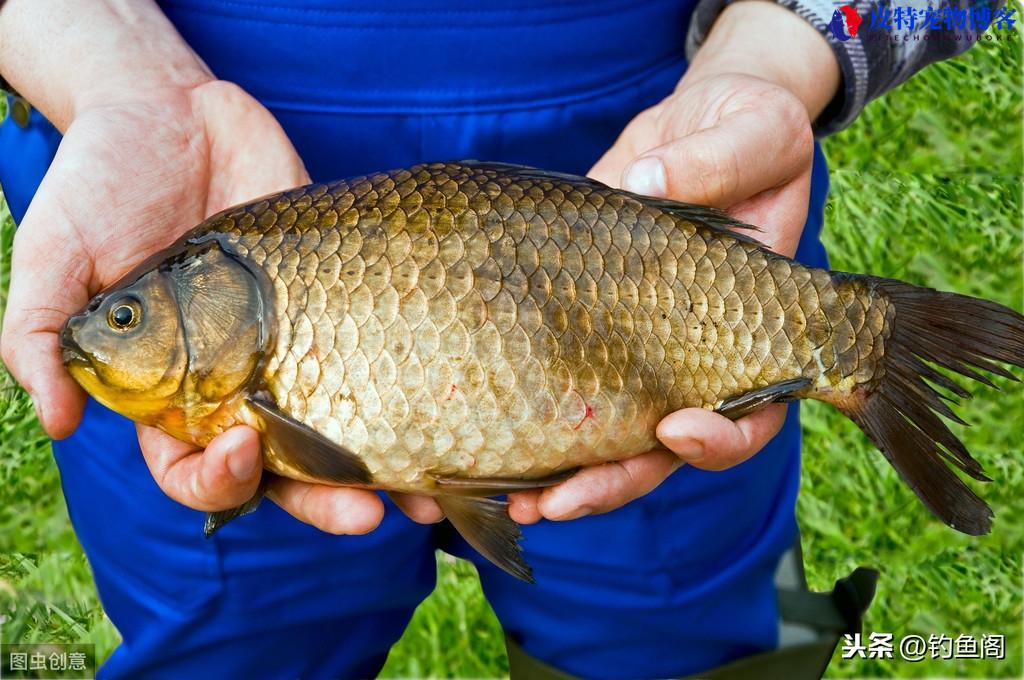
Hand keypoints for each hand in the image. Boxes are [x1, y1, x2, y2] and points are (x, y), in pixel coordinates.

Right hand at [0, 75, 418, 533]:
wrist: (170, 110)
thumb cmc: (98, 182)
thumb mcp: (53, 253)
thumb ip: (38, 334)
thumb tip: (55, 419)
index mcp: (167, 391)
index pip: (195, 468)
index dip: (218, 480)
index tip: (243, 449)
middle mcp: (237, 380)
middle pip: (285, 470)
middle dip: (324, 501)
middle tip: (367, 515)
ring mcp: (294, 343)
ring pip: (344, 428)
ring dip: (385, 469)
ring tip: (428, 493)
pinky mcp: (339, 301)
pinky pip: (380, 354)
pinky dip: (413, 389)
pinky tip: (449, 407)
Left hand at [508, 1, 839, 522]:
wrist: (699, 126)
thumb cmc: (749, 129)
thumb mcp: (754, 131)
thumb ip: (716, 162)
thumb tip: (646, 182)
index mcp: (749, 333)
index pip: (748, 411)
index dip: (719, 437)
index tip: (678, 430)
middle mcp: (685, 357)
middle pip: (657, 449)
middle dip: (607, 481)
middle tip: (552, 505)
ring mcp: (627, 346)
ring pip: (597, 431)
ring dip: (550, 471)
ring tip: (496, 494)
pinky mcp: (576, 320)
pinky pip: (548, 377)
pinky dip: (515, 412)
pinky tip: (468, 433)